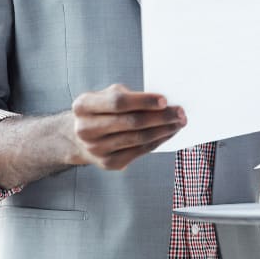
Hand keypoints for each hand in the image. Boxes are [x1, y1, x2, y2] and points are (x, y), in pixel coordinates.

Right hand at [66, 84, 185, 169]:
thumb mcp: (107, 95)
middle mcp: (86, 129)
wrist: (79, 138)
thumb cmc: (102, 110)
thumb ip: (129, 96)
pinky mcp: (108, 163)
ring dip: (163, 130)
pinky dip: (157, 141)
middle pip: (131, 122)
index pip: (118, 102)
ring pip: (138, 138)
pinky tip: (168, 133)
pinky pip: (139, 151)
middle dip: (161, 117)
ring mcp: (96, 148)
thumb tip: (163, 103)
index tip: (165, 100)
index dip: (143, 101)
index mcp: (84, 106)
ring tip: (178, 123)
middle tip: (180, 112)